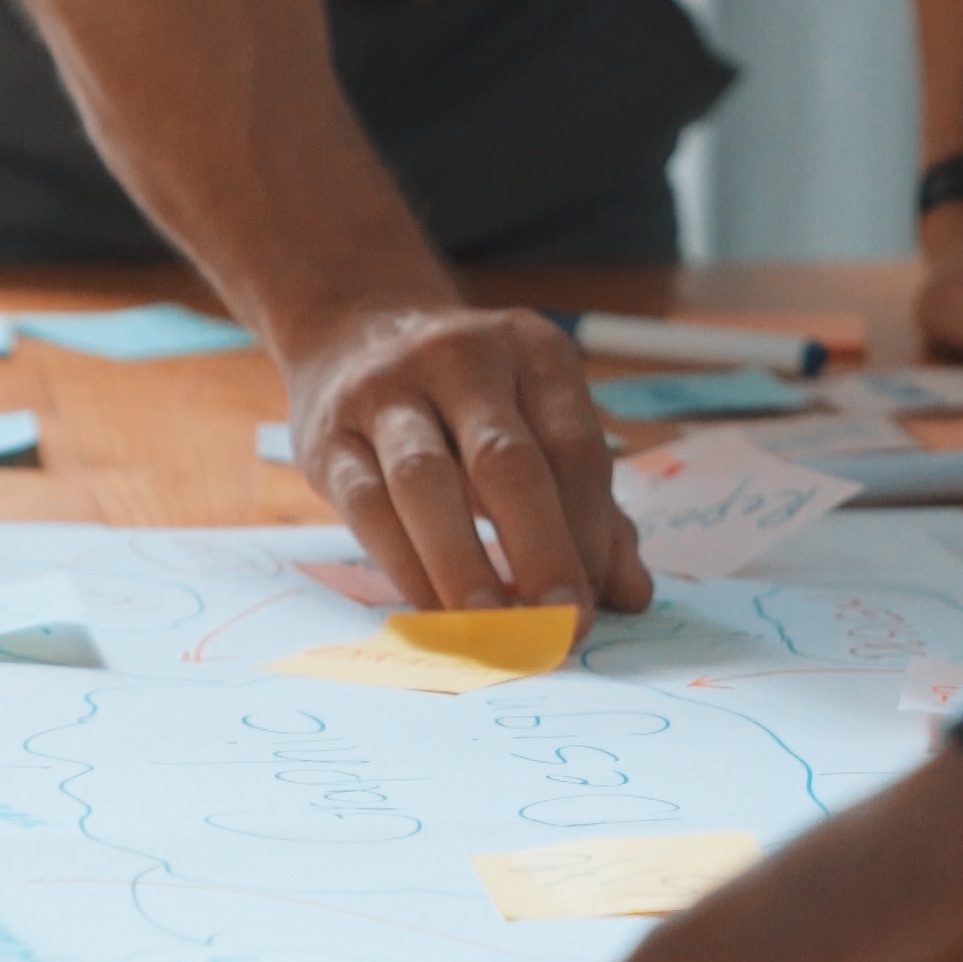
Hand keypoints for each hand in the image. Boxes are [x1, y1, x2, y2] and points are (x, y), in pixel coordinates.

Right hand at [282, 304, 653, 616]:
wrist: (355, 332)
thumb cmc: (469, 402)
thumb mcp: (539, 426)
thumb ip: (592, 511)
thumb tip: (633, 594)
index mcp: (532, 349)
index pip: (572, 447)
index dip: (589, 532)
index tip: (593, 601)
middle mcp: (461, 357)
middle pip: (506, 461)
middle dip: (539, 551)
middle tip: (559, 624)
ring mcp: (387, 390)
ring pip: (426, 481)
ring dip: (463, 564)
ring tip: (490, 629)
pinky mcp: (329, 434)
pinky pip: (369, 506)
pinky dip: (405, 565)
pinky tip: (434, 611)